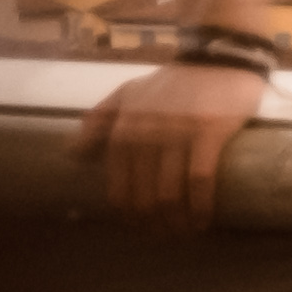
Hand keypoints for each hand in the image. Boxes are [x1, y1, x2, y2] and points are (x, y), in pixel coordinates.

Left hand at [80, 56, 268, 228]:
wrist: (219, 57)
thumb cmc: (174, 82)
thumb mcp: (128, 93)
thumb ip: (100, 120)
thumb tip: (72, 153)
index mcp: (124, 127)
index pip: (119, 186)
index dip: (129, 214)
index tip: (142, 227)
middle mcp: (146, 132)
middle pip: (144, 196)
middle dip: (154, 224)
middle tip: (166, 235)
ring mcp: (178, 132)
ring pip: (171, 194)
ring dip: (177, 222)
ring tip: (185, 232)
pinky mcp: (208, 132)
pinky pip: (200, 180)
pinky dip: (200, 207)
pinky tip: (203, 220)